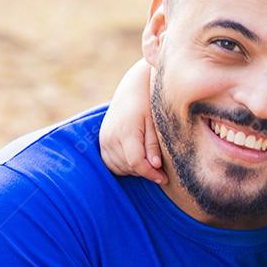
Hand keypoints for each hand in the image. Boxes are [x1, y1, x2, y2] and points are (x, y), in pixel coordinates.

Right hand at [99, 59, 166, 184]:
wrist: (133, 88)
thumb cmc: (149, 104)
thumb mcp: (155, 123)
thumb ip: (153, 145)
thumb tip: (155, 165)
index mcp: (126, 131)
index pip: (136, 162)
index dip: (151, 174)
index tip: (164, 178)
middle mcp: (111, 137)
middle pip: (128, 167)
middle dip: (145, 172)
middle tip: (161, 171)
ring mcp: (104, 139)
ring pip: (118, 167)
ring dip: (134, 170)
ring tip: (150, 164)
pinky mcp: (102, 140)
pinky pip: (110, 162)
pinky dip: (123, 166)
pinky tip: (136, 160)